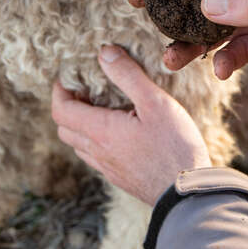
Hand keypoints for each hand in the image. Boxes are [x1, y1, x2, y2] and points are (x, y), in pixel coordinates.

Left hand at [51, 45, 210, 204]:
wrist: (188, 195)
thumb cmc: (175, 146)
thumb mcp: (155, 102)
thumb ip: (127, 75)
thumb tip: (104, 53)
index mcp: (100, 131)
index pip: (60, 110)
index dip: (59, 91)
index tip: (68, 76)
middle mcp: (97, 151)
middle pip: (65, 128)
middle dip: (67, 106)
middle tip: (85, 89)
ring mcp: (108, 168)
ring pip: (79, 144)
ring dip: (80, 124)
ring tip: (101, 107)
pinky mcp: (120, 178)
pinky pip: (95, 157)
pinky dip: (95, 140)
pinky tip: (118, 132)